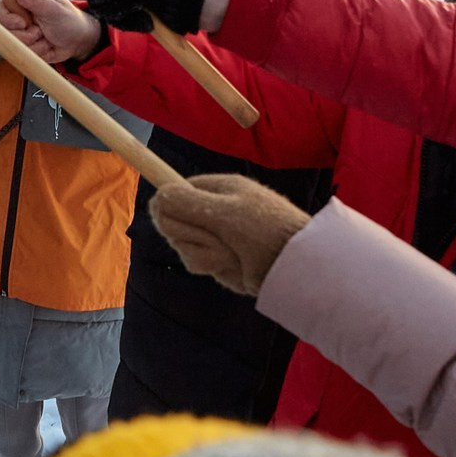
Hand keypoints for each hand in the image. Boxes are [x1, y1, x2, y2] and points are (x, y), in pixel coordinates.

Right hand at [0, 0, 103, 64]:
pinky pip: (24, 55)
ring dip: (35, 44)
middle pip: (4, 31)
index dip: (7, 19)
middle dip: (26, 35)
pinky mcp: (24, 48)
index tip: (22, 23)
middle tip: (41, 30)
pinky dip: (38, 53)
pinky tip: (47, 45)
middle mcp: (16, 17)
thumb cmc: (69, 19)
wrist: (80, 40)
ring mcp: (19, 34)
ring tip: (46, 36)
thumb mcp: (54, 8)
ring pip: (14, 45)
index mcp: (20, 1)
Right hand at [147, 173, 309, 295]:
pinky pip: (200, 263)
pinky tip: (234, 266)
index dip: (170, 206)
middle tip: (216, 236)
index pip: (177, 192)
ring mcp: (218, 237)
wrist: (298, 267)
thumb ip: (187, 203)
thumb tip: (157, 196)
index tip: (165, 216)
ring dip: (206, 253)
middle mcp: (215, 212)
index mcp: (219, 190)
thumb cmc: (267, 231)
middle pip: (174, 222)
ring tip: (232, 253)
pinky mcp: (222, 261)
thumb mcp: (225, 212)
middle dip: (192, 234)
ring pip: (185, 246)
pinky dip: (214, 266)